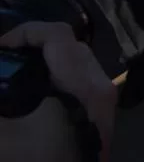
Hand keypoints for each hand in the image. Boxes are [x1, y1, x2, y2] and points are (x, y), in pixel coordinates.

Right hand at [0, 22, 115, 156]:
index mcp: (82, 86)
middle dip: (36, 44)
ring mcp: (105, 100)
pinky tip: (37, 88)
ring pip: (80, 60)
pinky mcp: (103, 113)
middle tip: (6, 56)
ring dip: (49, 58)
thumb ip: (0, 102)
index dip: (26, 32)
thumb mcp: (5, 137)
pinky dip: (60, 73)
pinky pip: (84, 78)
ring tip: (18, 69)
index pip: (58, 36)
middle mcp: (101, 87)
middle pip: (70, 45)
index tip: (0, 46)